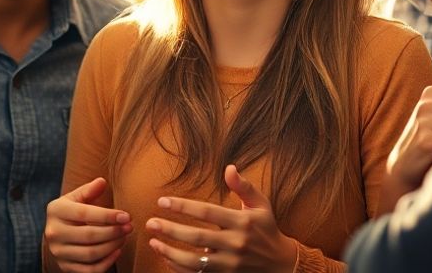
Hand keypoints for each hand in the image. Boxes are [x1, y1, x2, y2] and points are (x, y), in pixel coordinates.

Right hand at [45, 177, 132, 272]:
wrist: (58, 232)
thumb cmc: (74, 211)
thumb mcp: (77, 197)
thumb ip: (89, 190)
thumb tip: (101, 182)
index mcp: (56, 210)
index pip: (84, 214)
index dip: (107, 216)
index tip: (126, 216)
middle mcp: (53, 233)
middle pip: (89, 235)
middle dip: (113, 232)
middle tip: (129, 227)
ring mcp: (58, 252)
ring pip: (91, 254)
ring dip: (112, 246)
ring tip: (124, 237)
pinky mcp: (65, 267)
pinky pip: (89, 270)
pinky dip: (106, 263)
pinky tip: (117, 251)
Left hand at [145, 165, 297, 271]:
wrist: (281, 265)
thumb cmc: (266, 229)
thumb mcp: (261, 205)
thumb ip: (244, 186)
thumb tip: (229, 168)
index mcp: (242, 222)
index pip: (207, 212)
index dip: (183, 206)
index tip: (162, 201)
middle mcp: (235, 244)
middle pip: (197, 237)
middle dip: (171, 229)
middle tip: (150, 223)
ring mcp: (230, 264)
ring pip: (194, 261)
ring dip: (170, 252)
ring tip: (153, 242)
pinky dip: (180, 269)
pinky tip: (166, 259)